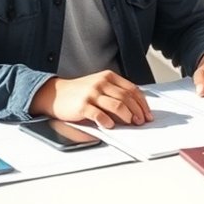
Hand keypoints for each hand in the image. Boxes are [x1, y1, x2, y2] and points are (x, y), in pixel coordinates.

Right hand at [30, 70, 152, 128]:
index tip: (147, 113)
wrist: (55, 94)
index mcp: (109, 77)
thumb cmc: (80, 92)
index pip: (132, 89)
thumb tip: (135, 108)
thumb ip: (115, 92)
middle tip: (141, 121)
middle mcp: (101, 83)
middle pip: (127, 98)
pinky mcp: (83, 105)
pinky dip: (108, 121)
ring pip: (117, 105)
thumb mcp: (99, 86)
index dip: (142, 103)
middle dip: (137, 111)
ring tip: (130, 123)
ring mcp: (92, 93)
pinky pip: (99, 114)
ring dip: (127, 116)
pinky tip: (111, 126)